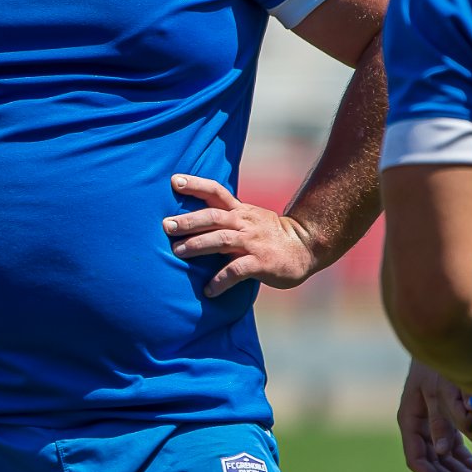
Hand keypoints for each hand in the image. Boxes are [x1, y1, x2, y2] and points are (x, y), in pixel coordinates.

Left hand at [163, 173, 318, 293]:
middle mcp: (244, 223)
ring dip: (197, 246)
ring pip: (221, 240)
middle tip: (166, 226)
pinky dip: (220, 280)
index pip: (216, 191)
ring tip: (177, 252)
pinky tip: (208, 290)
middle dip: (188, 221)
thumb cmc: (270, 235)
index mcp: (240, 211)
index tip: (174, 181)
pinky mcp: (261, 263)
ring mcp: (253, 243)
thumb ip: (226, 219)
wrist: (306, 246)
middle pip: (212, 217)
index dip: (195, 184)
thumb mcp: (250, 218)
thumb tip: (192, 221)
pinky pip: (236, 271)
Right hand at [398, 358, 471, 471]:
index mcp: (410, 420)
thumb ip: (441, 420)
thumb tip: (440, 452)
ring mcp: (433, 424)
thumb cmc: (439, 361)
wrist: (447, 338)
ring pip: (445, 458)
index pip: (416, 457)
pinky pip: (456, 448)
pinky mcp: (448, 421)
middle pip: (432, 461)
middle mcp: (419, 426)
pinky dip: (467, 460)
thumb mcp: (438, 389)